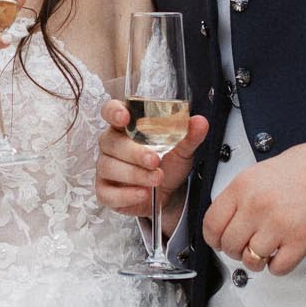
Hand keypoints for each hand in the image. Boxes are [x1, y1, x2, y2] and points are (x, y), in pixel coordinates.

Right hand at [94, 98, 207, 230]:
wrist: (169, 193)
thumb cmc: (168, 164)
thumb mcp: (182, 149)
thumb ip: (189, 135)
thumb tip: (200, 122)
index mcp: (126, 127)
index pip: (111, 111)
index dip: (113, 111)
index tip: (125, 117)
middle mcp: (111, 144)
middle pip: (110, 142)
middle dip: (134, 152)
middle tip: (154, 161)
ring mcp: (106, 168)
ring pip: (109, 167)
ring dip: (134, 174)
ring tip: (156, 179)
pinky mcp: (105, 191)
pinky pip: (107, 193)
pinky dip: (126, 195)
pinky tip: (143, 194)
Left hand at [200, 137, 305, 275]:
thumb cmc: (303, 167)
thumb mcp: (258, 172)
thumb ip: (239, 196)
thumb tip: (226, 219)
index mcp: (242, 187)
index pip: (211, 224)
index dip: (214, 238)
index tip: (220, 241)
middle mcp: (257, 206)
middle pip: (229, 245)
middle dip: (235, 251)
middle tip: (244, 246)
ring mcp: (278, 225)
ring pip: (251, 260)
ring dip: (256, 260)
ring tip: (265, 250)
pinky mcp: (300, 240)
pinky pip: (277, 268)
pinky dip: (277, 266)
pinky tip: (282, 253)